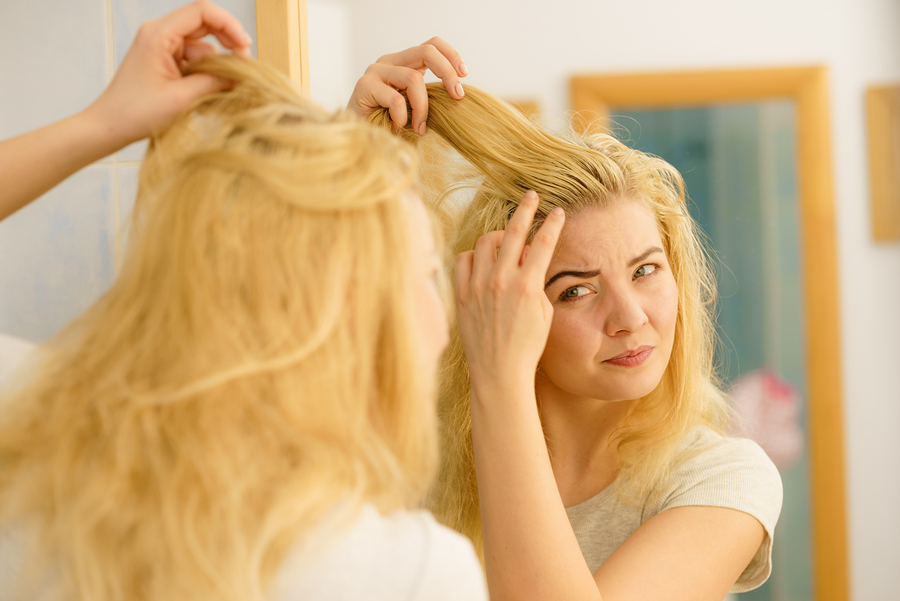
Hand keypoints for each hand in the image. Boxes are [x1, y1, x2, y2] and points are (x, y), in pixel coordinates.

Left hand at [86, 0, 251, 147]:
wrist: (110, 126)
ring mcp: (162, 47)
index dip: (229, 25)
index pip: (202, 11)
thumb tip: (242, 76)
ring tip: (217, 93)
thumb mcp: (182, 99)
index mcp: (158, 34)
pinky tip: (205, 96)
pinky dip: (205, 76)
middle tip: (242, 70)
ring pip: (203, 48)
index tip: (245, 48)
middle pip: (205, 26)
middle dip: (228, 46)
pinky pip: (195, 61)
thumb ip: (215, 82)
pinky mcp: (165, 61)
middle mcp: (160, 34)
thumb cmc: (136, 113)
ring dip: (215, 68)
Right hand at [348, 37, 466, 134]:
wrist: (359, 138)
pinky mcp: (364, 86)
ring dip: (423, 108)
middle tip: (457, 96)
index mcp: (403, 63)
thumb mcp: (415, 107)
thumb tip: (458, 93)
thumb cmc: (389, 126)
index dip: (451, 55)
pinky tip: (398, 128)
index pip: (431, 45)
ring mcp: (375, 72)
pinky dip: (403, 117)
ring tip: (420, 128)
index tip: (464, 75)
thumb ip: (430, 96)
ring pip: (414, 79)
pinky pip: (396, 99)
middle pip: (427, 51)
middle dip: (447, 72)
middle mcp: (389, 62)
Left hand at [454, 192, 565, 393]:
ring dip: (499, 236)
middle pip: (514, 230)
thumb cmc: (527, 346)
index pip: (543, 242)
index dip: (553, 223)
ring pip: (486, 240)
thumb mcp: (543, 312)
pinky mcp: (462, 293)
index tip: (559, 211)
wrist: (499, 372)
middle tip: (531, 196)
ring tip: (507, 242)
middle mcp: (501, 281)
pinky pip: (464, 258)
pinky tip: (483, 262)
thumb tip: (530, 257)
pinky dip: (474, 255)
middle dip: (526, 209)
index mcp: (527, 286)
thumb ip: (537, 281)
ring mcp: (478, 286)